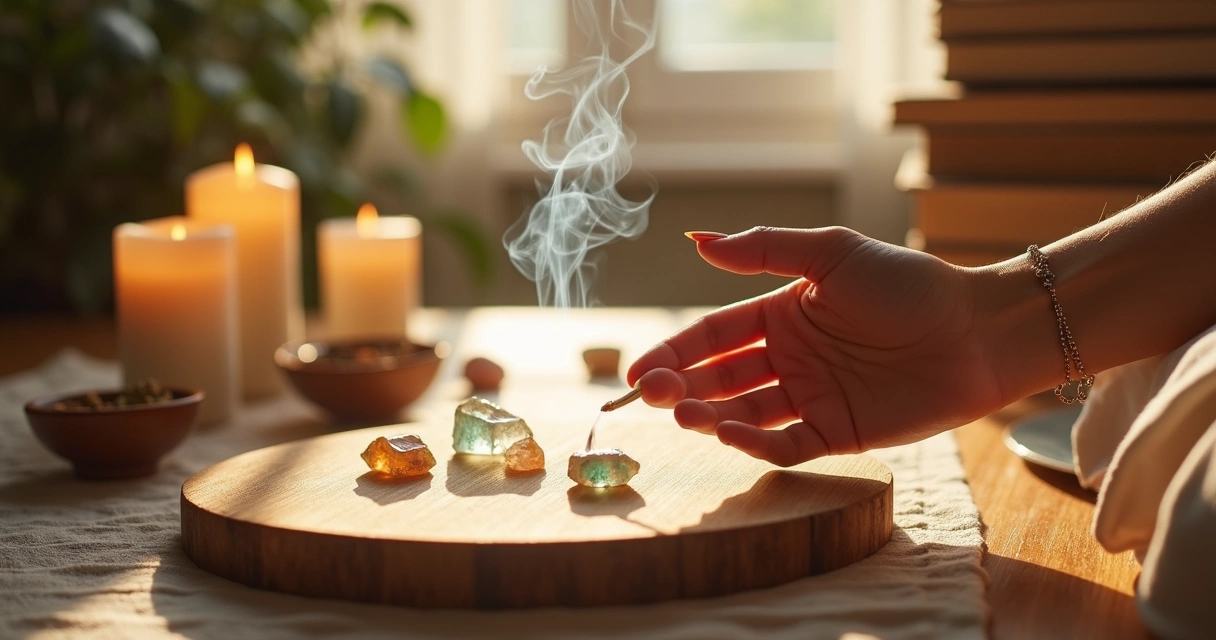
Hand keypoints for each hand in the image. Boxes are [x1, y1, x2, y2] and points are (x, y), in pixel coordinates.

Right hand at [627, 226, 1004, 466]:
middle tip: (654, 396)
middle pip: (720, 378)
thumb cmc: (907, 284)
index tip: (636, 371)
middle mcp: (790, 359)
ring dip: (709, 416)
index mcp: (782, 314)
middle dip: (681, 387)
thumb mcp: (831, 254)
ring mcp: (812, 398)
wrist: (976, 330)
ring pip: (744, 413)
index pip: (713, 336)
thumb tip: (696, 239)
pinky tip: (730, 435)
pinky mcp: (839, 433)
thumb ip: (764, 250)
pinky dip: (755, 444)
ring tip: (684, 414)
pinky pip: (786, 444)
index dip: (673, 352)